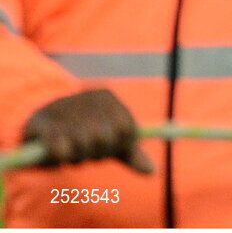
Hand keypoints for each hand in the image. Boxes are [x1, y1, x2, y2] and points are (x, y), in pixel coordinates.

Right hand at [22, 89, 153, 173]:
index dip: (118, 147)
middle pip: (105, 138)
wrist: (41, 122)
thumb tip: (153, 171)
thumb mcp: (109, 141)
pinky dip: (62, 155)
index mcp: (108, 97)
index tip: (108, 150)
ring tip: (72, 153)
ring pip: (83, 143)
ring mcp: (64, 106)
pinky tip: (61, 154)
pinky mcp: (41, 122)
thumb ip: (130, 154)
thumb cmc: (82, 133)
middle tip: (87, 153)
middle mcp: (88, 96)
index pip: (127, 130)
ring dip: (78, 157)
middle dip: (97, 154)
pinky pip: (59, 145)